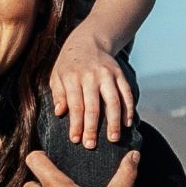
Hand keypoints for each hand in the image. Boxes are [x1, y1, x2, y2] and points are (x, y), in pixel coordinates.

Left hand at [49, 29, 133, 148]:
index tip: (76, 140)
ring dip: (114, 122)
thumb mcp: (57, 76)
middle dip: (92, 128)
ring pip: (113, 101)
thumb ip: (59, 94)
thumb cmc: (69, 65)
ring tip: (113, 138)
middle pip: (93, 106)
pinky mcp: (120, 74)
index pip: (75, 105)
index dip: (76, 124)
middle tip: (91, 145)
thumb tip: (60, 113)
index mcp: (72, 77)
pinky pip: (126, 93)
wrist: (89, 41)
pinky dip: (128, 109)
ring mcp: (107, 75)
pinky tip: (127, 123)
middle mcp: (91, 76)